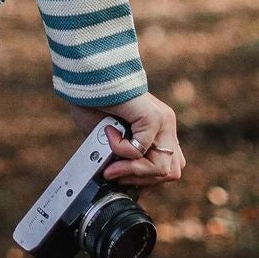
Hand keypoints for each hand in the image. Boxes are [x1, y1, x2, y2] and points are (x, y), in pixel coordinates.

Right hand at [70, 93, 184, 186]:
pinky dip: (121, 151)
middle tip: (113, 174)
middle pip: (170, 172)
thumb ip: (119, 159)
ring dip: (131, 171)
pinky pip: (141, 151)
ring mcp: (164, 121)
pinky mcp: (154, 117)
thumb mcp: (108, 140)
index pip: (168, 168)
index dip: (146, 181)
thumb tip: (116, 181)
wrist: (88, 75)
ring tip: (110, 163)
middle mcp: (166, 126)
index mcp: (159, 131)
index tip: (121, 181)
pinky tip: (109, 134)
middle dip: (139, 180)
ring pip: (161, 168)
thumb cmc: (93, 103)